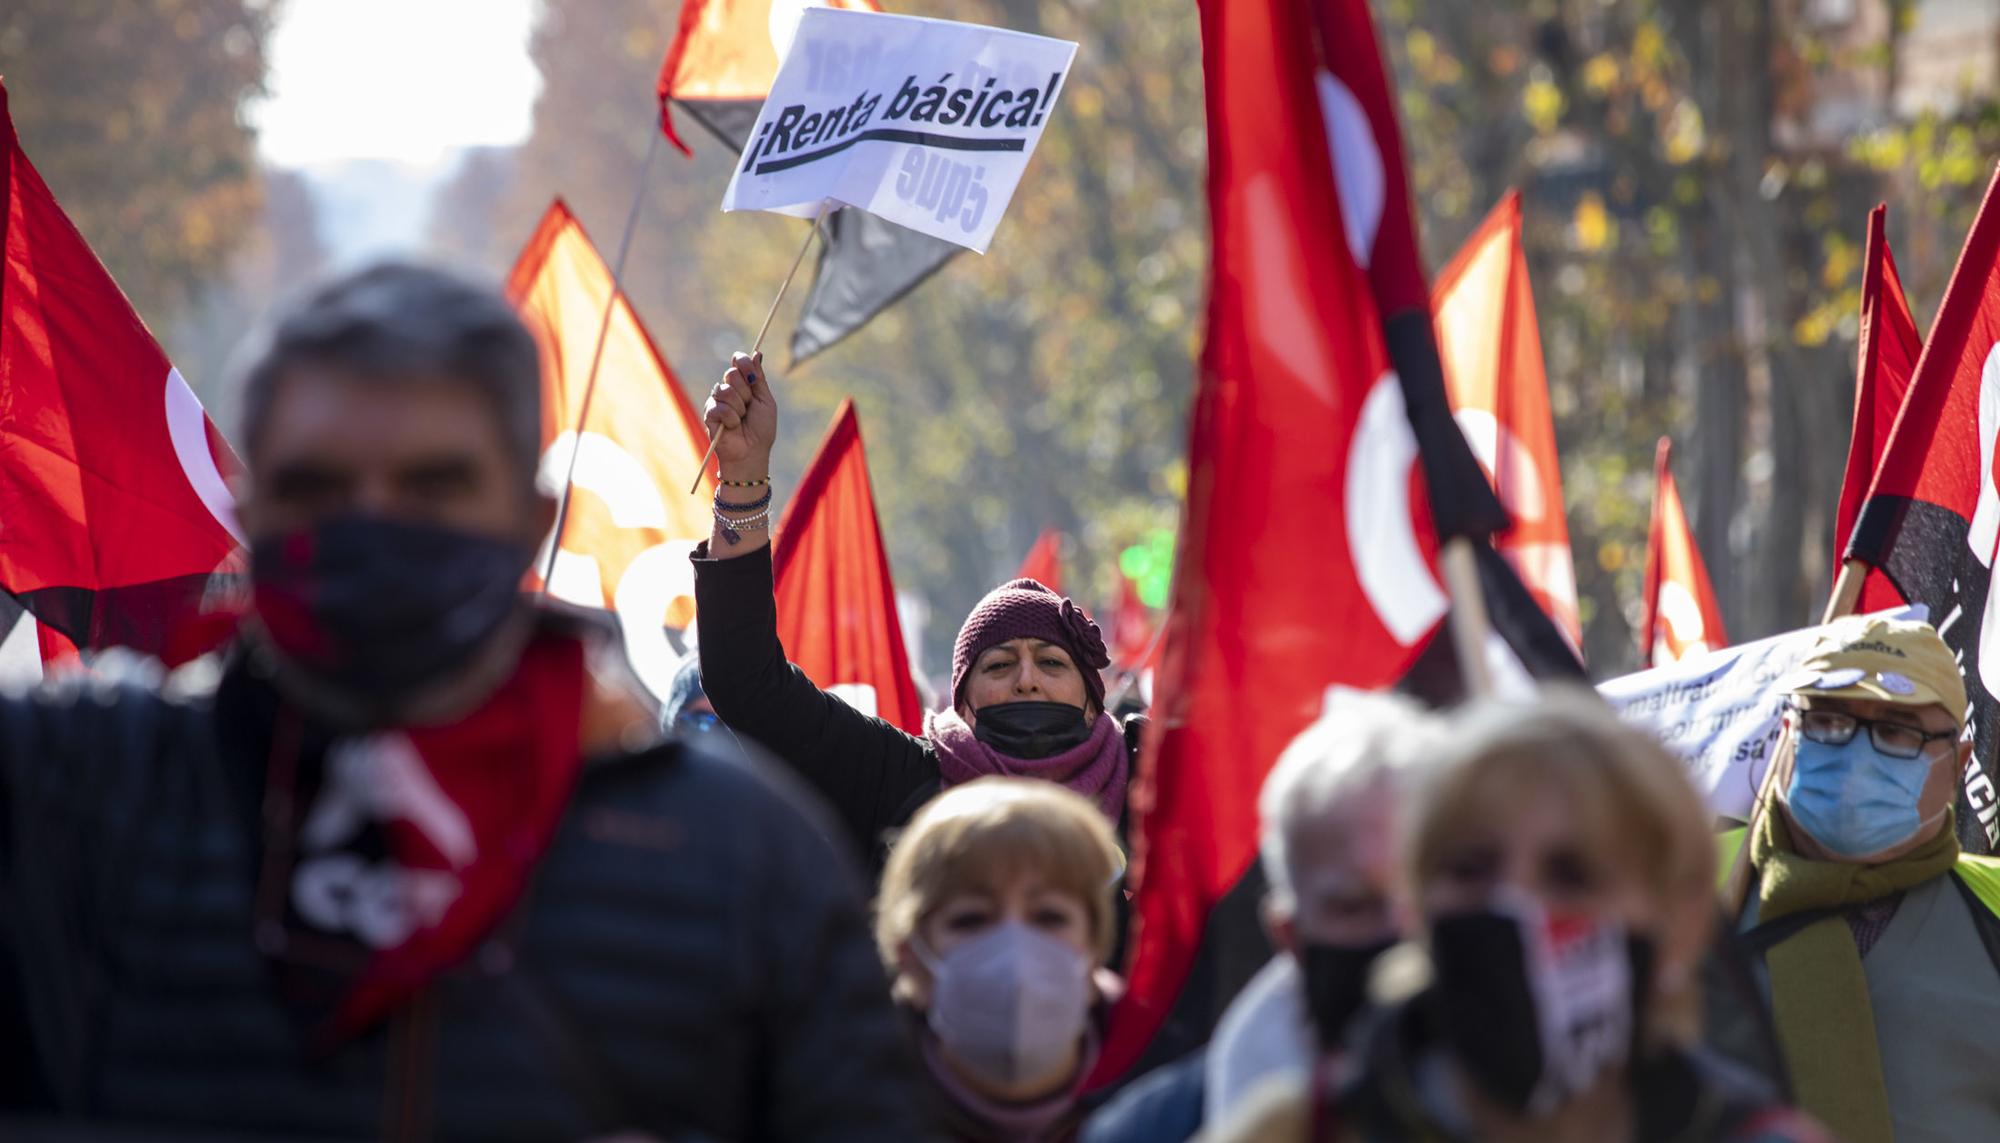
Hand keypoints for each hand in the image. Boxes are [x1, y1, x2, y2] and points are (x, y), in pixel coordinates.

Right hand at [704, 351, 777, 478]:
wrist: (752, 452)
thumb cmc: (762, 429)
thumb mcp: (765, 400)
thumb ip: (759, 378)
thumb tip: (757, 353)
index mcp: (743, 384)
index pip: (738, 361)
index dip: (744, 364)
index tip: (753, 377)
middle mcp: (728, 389)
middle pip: (731, 374)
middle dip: (745, 392)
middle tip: (749, 407)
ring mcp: (717, 400)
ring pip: (725, 390)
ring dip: (739, 407)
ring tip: (741, 420)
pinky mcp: (709, 413)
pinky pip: (719, 407)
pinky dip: (731, 418)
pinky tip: (733, 427)